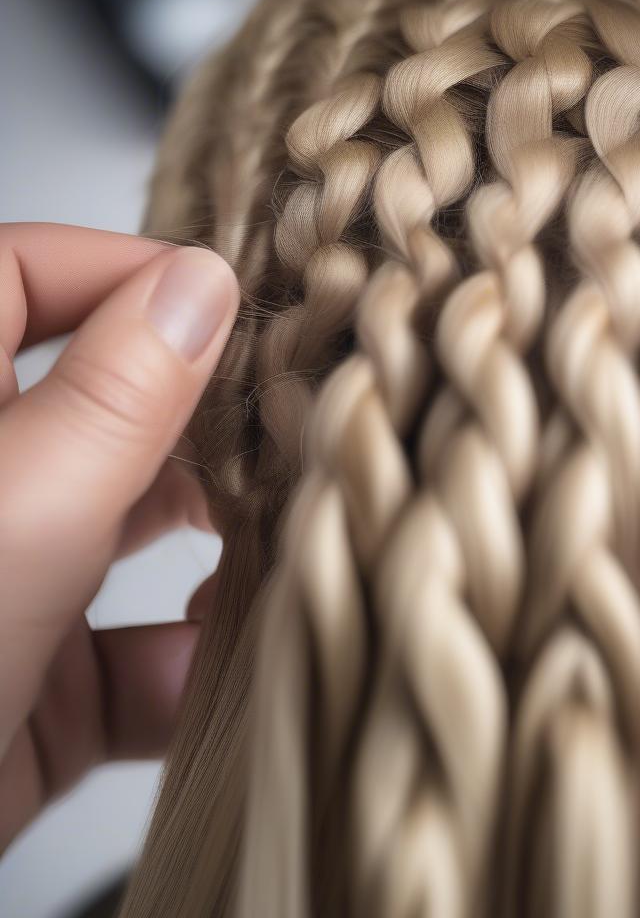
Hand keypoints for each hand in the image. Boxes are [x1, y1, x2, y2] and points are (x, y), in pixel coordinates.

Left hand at [0, 223, 237, 849]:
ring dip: (213, 546)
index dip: (130, 274)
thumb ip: (116, 398)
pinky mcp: (39, 686)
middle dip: (203, 423)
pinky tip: (220, 665)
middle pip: (107, 408)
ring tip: (281, 539)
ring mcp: (8, 590)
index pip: (25, 278)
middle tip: (290, 425)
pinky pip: (134, 654)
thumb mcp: (16, 515)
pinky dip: (187, 664)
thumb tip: (200, 286)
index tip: (236, 302)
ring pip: (135, 533)